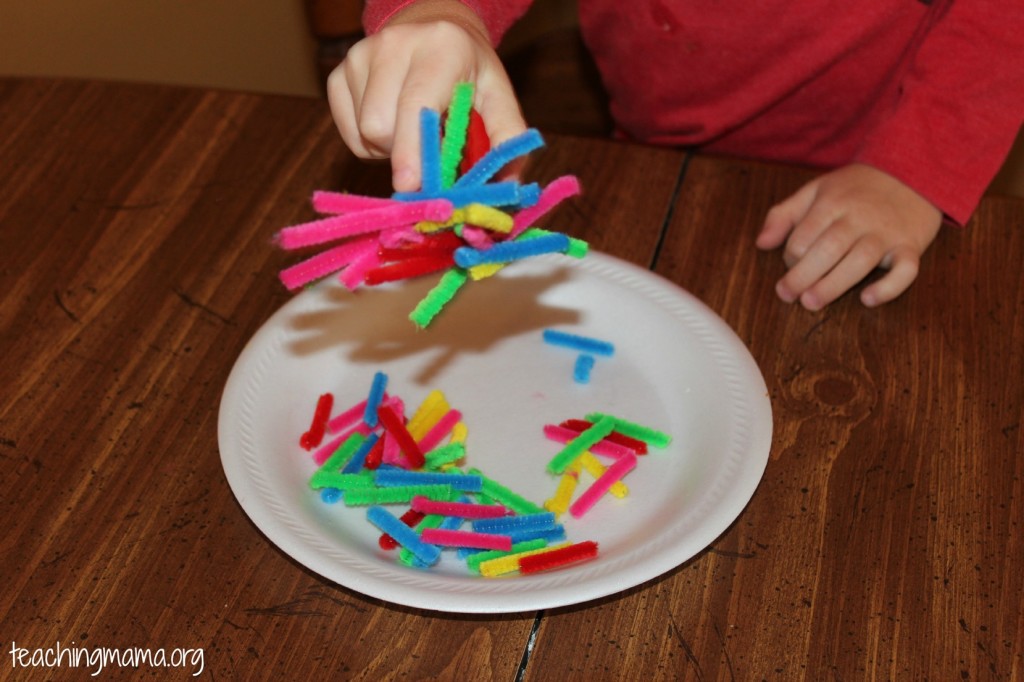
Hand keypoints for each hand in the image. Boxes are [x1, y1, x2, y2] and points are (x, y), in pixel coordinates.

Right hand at [327, 0, 525, 191]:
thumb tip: (508, 183)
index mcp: (441, 47)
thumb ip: (508, 137)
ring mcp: (359, 56)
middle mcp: (394, 44)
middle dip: (406, 152)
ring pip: (363, 132)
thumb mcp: (498, 96)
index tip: (410, 185)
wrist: (433, 31)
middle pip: (380, 126)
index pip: (415, 105)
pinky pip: (348, 133)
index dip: (411, 149)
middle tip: (430, 146)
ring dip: (390, 148)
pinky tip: (392, 124)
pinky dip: (370, 143)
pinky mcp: (337, 74)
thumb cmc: (468, 72)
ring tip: (412, 129)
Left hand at [756, 163, 942, 309]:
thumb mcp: (816, 190)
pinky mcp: (912, 246)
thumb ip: (784, 214)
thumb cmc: (856, 188)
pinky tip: (868, 299)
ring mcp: (887, 233)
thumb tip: (761, 243)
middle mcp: (860, 217)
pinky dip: (889, 287)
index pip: (804, 235)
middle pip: (828, 249)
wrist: (912, 172)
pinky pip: (906, 270)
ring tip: (811, 302)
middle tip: (788, 295)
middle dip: (803, 275)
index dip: (790, 256)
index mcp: (833, 203)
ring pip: (861, 261)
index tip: (790, 266)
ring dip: (833, 285)